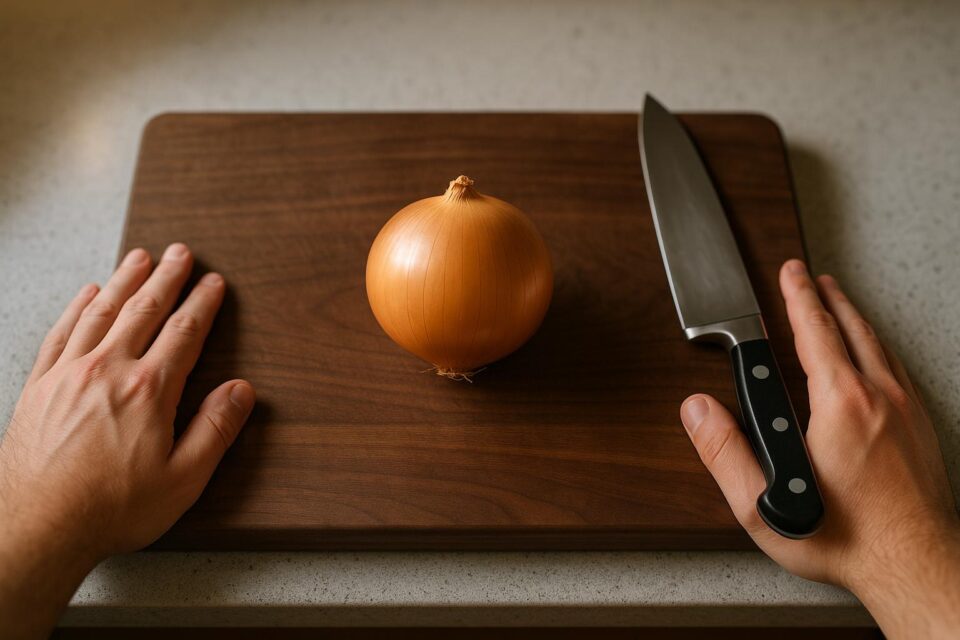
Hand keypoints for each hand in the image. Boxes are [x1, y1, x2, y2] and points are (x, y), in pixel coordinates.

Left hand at [0, 243, 253, 638]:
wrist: (37, 528)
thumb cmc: (112, 508)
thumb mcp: (183, 479)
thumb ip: (215, 429)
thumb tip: (241, 390)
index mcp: (148, 391)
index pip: (184, 333)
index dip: (202, 304)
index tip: (213, 283)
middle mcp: (107, 371)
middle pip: (144, 310)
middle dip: (167, 278)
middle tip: (180, 252)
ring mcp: (68, 375)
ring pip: (102, 312)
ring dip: (124, 280)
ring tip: (139, 257)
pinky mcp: (40, 387)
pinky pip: (62, 332)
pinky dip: (78, 308)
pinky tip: (88, 293)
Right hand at [680, 259, 958, 637]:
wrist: (914, 566)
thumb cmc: (845, 539)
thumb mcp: (761, 505)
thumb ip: (723, 452)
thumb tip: (697, 410)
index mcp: (841, 405)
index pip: (814, 332)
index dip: (798, 298)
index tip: (790, 273)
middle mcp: (880, 397)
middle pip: (852, 328)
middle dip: (828, 298)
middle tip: (812, 277)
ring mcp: (907, 411)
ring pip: (879, 345)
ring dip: (854, 317)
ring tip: (839, 303)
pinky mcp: (923, 428)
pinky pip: (898, 369)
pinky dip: (879, 347)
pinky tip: (873, 354)